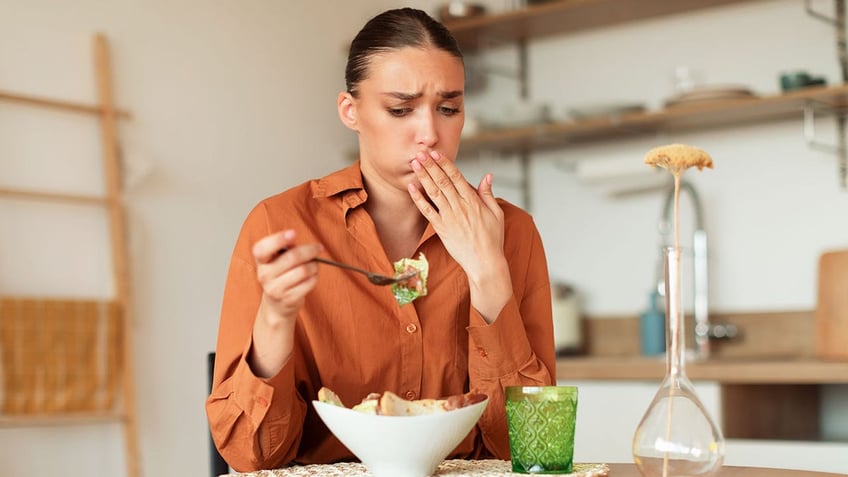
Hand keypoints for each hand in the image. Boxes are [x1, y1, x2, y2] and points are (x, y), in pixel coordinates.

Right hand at [252, 229, 320, 324]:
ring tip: (314, 265)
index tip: (294, 232)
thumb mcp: (277, 260)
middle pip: (292, 257)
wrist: (277, 304)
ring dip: (314, 265)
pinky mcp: (288, 299)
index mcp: (261, 260)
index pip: (263, 248)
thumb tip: (300, 245)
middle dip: (310, 250)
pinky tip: (312, 276)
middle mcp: (264, 275)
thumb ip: (286, 249)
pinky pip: (309, 283)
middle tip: (319, 248)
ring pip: (304, 270)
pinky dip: (315, 277)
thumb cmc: (280, 275)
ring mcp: (275, 289)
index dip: (278, 239)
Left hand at [407, 150, 511, 320]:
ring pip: (434, 192)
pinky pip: (427, 211)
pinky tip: (411, 187)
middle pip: (443, 181)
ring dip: (423, 176)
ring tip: (414, 163)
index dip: (445, 164)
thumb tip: (487, 175)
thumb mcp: (497, 214)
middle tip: (420, 152)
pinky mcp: (441, 229)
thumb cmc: (493, 239)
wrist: (485, 263)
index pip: (457, 177)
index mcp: (473, 201)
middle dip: (431, 165)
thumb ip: (488, 194)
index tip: (436, 153)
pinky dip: (418, 199)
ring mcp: (449, 218)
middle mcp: (460, 207)